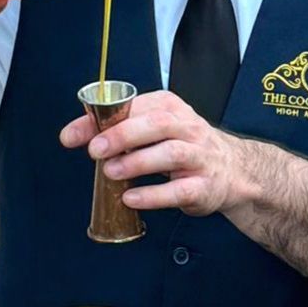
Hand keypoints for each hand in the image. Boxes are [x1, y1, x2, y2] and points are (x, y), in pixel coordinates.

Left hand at [59, 90, 247, 215]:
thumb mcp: (155, 130)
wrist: (234, 171)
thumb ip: (117, 129)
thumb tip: (73, 134)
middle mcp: (188, 129)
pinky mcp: (204, 186)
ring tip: (110, 172)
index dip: (104, 119)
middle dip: (123, 135)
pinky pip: (179, 190)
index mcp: (171, 108)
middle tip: (95, 150)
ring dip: (137, 162)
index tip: (74, 135)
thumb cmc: (185, 147)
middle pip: (157, 125)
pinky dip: (153, 195)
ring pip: (170, 154)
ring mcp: (199, 157)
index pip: (136, 107)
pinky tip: (131, 198)